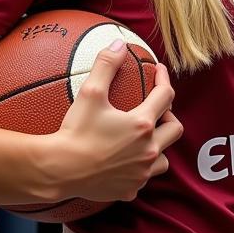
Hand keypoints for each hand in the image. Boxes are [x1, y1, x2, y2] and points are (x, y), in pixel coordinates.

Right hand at [49, 42, 181, 202]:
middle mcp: (148, 150)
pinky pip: (143, 178)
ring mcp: (140, 173)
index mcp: (142, 124)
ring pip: (164, 158)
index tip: (158, 71)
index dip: (164, 79)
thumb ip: (106, 65)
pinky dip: (140, 169)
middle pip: (174, 128)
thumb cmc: (74, 131)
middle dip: (169, 115)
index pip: (166, 95)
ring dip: (159, 146)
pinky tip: (128, 163)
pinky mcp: (129, 189)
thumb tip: (119, 43)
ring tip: (146, 139)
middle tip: (155, 109)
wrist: (58, 170)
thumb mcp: (90, 93)